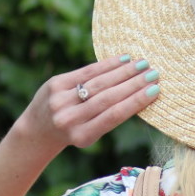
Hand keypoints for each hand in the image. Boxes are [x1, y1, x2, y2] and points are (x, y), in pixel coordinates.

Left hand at [16, 55, 160, 150]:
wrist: (38, 129)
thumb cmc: (74, 130)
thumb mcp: (91, 132)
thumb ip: (110, 116)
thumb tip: (143, 93)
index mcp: (83, 136)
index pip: (115, 115)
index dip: (136, 101)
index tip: (156, 90)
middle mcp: (69, 119)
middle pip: (108, 97)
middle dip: (134, 84)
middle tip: (154, 73)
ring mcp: (60, 101)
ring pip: (98, 83)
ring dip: (124, 72)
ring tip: (143, 64)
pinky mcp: (55, 84)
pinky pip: (86, 72)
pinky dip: (107, 64)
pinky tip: (124, 59)